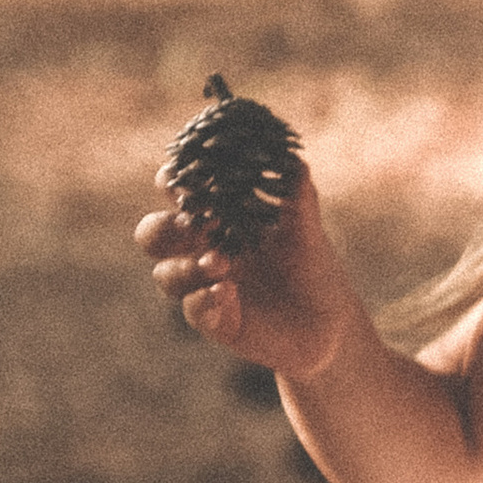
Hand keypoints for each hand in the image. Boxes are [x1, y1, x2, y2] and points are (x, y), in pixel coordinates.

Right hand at [135, 169, 364, 384]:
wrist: (329, 321)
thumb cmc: (311, 265)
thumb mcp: (306, 229)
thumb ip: (298, 198)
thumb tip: (296, 161)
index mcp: (216, 218)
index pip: (179, 194)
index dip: (171, 182)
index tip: (180, 177)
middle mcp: (200, 250)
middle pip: (153, 234)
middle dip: (163, 228)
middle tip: (192, 225)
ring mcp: (203, 286)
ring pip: (166, 274)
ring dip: (185, 267)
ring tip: (220, 262)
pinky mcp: (214, 320)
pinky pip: (193, 310)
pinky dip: (204, 300)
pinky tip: (226, 293)